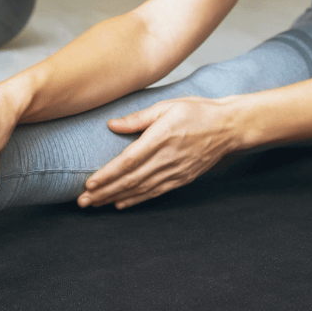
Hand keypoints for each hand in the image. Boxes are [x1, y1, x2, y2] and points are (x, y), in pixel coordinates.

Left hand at [78, 96, 243, 208]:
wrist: (229, 127)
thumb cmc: (196, 112)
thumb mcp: (166, 106)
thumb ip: (138, 118)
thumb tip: (111, 125)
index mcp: (161, 138)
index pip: (128, 161)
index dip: (107, 175)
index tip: (89, 184)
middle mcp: (167, 159)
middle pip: (130, 180)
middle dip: (104, 192)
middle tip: (82, 201)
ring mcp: (175, 172)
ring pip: (140, 189)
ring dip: (114, 198)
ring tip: (94, 204)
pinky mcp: (181, 179)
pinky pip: (155, 193)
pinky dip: (136, 200)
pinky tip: (119, 203)